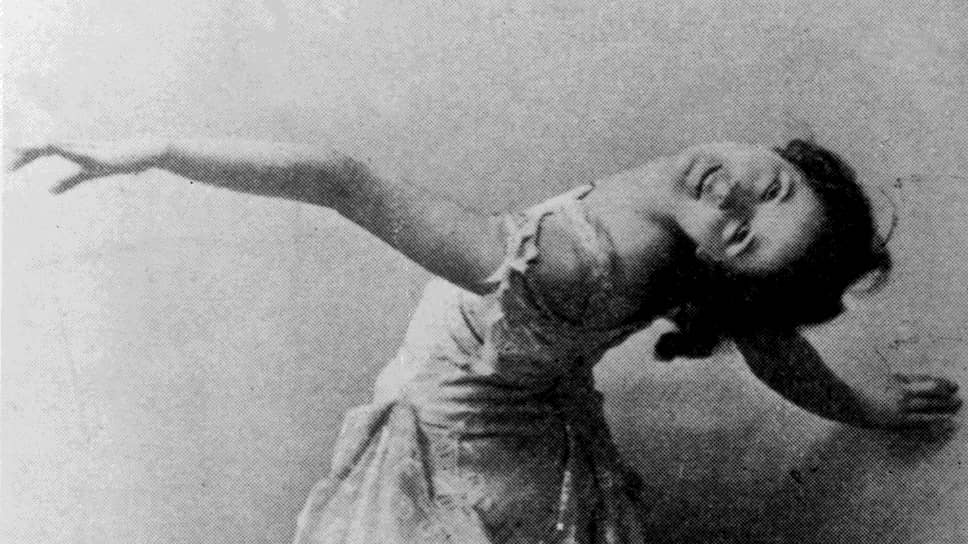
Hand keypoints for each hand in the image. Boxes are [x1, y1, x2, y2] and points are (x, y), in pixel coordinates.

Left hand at [6, 139, 168, 192]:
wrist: (144, 152)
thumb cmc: (118, 160)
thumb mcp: (89, 173)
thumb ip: (68, 181)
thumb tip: (48, 190)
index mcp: (71, 152)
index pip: (42, 152)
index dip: (25, 158)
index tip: (9, 167)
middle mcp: (75, 147)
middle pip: (44, 148)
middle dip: (24, 156)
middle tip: (7, 167)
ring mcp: (86, 149)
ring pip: (57, 146)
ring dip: (38, 149)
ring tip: (20, 149)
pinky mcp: (97, 155)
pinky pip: (77, 152)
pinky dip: (62, 148)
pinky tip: (50, 145)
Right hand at [858, 373, 961, 429]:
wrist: (842, 400)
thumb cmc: (852, 389)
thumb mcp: (867, 378)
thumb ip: (882, 379)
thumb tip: (892, 378)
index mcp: (895, 379)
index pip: (924, 378)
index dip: (939, 380)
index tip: (950, 383)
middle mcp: (902, 390)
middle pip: (931, 390)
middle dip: (947, 391)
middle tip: (958, 394)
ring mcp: (901, 405)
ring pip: (931, 405)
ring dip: (946, 405)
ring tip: (958, 405)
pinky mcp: (898, 420)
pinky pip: (923, 421)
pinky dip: (937, 420)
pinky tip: (948, 422)